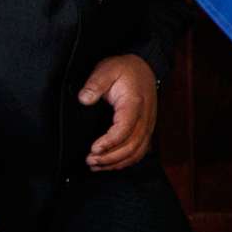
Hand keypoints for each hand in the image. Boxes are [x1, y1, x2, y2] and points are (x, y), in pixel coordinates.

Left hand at [80, 53, 157, 170]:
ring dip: (116, 162)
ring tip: (96, 165)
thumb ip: (95, 84)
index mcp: (134, 104)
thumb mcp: (107, 69)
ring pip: (136, 152)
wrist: (144, 67)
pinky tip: (111, 164)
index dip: (109, 142)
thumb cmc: (125, 69)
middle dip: (110, 157)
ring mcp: (148, 125)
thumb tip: (84, 99)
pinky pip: (140, 151)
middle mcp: (144, 118)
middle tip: (90, 160)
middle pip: (131, 146)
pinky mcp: (146, 130)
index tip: (93, 148)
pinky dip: (126, 161)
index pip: (124, 129)